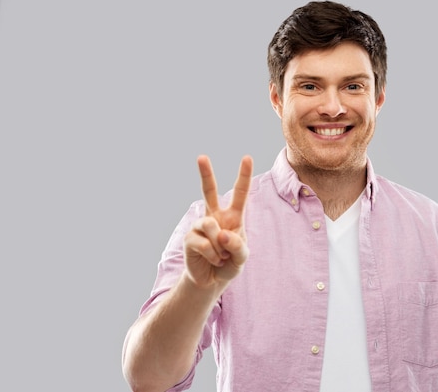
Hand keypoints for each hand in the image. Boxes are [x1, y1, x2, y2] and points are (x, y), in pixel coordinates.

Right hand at [183, 155, 252, 287]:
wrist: (212, 280)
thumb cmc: (229, 263)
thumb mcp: (242, 257)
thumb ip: (238, 246)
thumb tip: (222, 234)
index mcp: (233, 216)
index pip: (239, 193)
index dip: (243, 176)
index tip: (247, 157)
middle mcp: (215, 216)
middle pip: (209, 191)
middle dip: (205, 174)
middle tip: (201, 157)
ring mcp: (200, 226)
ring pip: (212, 226)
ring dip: (220, 247)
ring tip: (221, 256)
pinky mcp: (190, 238)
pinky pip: (205, 244)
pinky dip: (213, 256)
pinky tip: (213, 260)